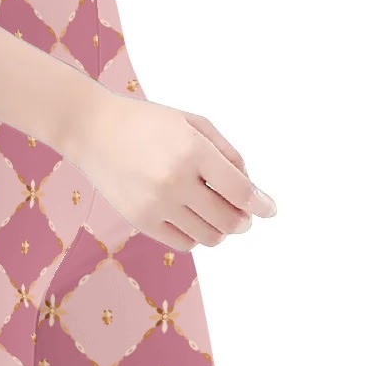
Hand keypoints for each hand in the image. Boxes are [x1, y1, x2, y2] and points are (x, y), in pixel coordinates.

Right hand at [63, 88, 276, 249]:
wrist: (94, 130)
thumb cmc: (148, 123)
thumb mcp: (193, 123)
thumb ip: (226, 153)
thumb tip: (250, 189)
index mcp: (193, 152)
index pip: (239, 190)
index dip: (261, 204)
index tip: (271, 210)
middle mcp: (175, 182)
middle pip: (228, 220)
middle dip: (243, 221)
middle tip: (245, 217)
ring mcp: (156, 205)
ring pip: (208, 237)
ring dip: (220, 230)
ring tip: (216, 215)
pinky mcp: (141, 221)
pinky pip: (184, 242)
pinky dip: (196, 236)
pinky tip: (193, 219)